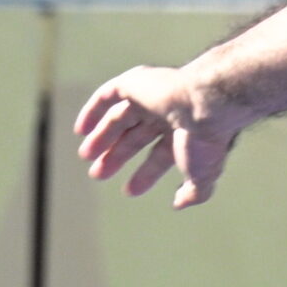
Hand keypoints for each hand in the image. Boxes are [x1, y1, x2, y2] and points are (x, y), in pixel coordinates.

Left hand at [74, 65, 235, 208]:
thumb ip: (194, 192)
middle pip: (136, 136)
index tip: (129, 191)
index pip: (161, 155)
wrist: (205, 104)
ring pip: (120, 117)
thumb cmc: (206, 140)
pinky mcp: (135, 82)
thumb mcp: (203, 174)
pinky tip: (81, 129)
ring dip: (102, 136)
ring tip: (86, 156)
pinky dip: (93, 110)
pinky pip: (108, 95)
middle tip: (99, 174)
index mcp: (186, 133)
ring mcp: (151, 96)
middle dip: (117, 156)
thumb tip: (180, 204)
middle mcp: (168, 114)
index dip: (146, 174)